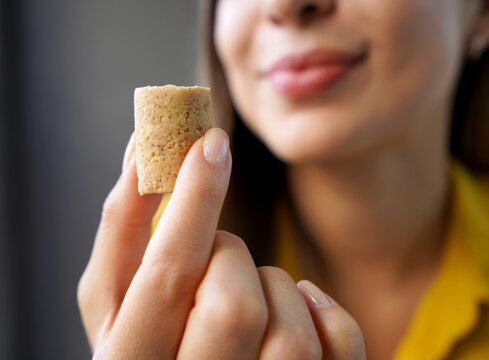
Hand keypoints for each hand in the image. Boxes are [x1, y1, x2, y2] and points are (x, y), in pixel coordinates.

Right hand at [78, 128, 365, 358]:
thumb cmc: (147, 333)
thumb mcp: (114, 294)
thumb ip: (123, 226)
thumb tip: (142, 148)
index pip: (171, 276)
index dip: (193, 202)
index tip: (210, 144)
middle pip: (233, 307)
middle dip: (229, 257)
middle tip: (217, 258)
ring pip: (289, 332)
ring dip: (272, 288)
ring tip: (249, 294)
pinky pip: (337, 341)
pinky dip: (322, 310)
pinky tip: (296, 310)